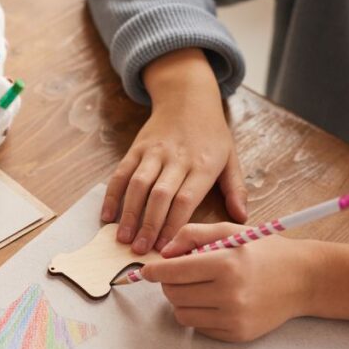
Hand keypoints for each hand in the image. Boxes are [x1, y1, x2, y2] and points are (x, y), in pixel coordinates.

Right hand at [102, 48, 247, 254]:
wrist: (187, 97)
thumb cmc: (211, 134)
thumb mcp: (231, 157)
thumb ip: (235, 188)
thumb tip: (241, 216)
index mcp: (203, 164)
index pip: (185, 200)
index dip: (173, 225)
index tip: (166, 249)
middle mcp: (177, 158)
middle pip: (160, 196)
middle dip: (149, 225)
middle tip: (141, 251)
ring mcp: (154, 152)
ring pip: (138, 186)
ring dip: (129, 214)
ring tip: (123, 239)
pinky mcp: (136, 149)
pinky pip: (121, 174)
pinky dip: (112, 195)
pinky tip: (107, 216)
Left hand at [142, 223, 312, 341]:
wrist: (304, 279)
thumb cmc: (264, 251)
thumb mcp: (230, 231)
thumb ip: (192, 234)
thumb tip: (163, 253)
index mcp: (226, 264)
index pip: (173, 272)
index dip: (154, 271)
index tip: (147, 270)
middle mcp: (230, 294)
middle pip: (173, 294)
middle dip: (170, 283)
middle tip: (181, 274)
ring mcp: (234, 318)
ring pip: (182, 314)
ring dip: (182, 300)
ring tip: (200, 287)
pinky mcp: (237, 335)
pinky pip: (199, 327)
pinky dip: (199, 314)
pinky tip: (216, 301)